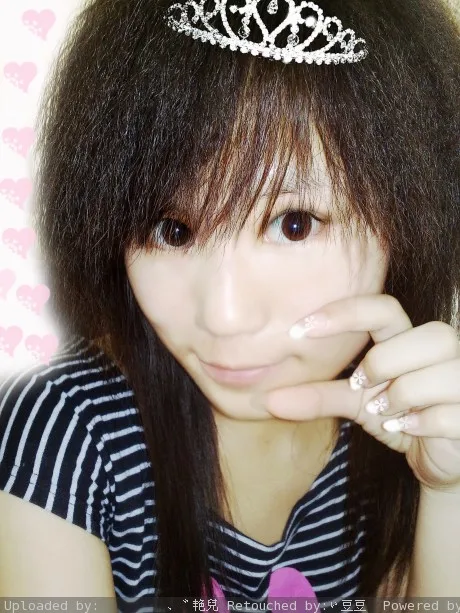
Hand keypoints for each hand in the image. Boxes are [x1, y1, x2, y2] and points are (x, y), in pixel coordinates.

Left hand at [257, 294, 459, 494]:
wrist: (437, 458)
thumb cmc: (398, 416)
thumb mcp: (355, 403)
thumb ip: (319, 395)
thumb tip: (269, 400)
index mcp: (408, 339)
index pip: (382, 308)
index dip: (343, 313)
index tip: (298, 331)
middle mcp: (442, 352)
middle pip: (424, 333)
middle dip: (384, 362)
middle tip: (362, 385)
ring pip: (440, 369)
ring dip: (403, 394)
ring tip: (386, 411)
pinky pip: (450, 412)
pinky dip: (422, 423)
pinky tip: (409, 430)